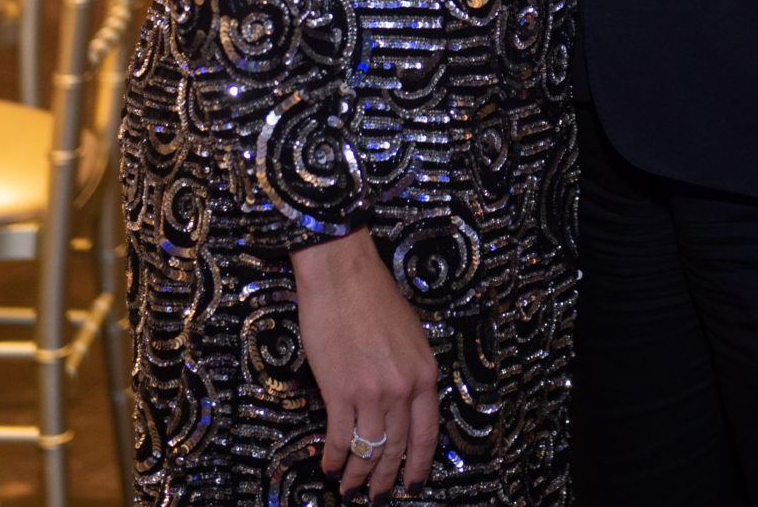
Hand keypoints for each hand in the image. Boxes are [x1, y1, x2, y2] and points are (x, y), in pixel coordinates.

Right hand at [291, 228, 438, 497]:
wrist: (342, 273)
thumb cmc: (374, 296)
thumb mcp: (410, 335)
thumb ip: (411, 372)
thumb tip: (405, 406)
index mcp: (425, 373)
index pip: (427, 434)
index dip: (419, 464)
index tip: (413, 484)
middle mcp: (403, 389)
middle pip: (397, 447)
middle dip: (387, 478)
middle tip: (379, 496)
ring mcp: (371, 392)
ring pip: (368, 450)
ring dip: (358, 475)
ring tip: (351, 489)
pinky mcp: (339, 391)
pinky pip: (339, 438)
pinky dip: (335, 458)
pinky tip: (330, 467)